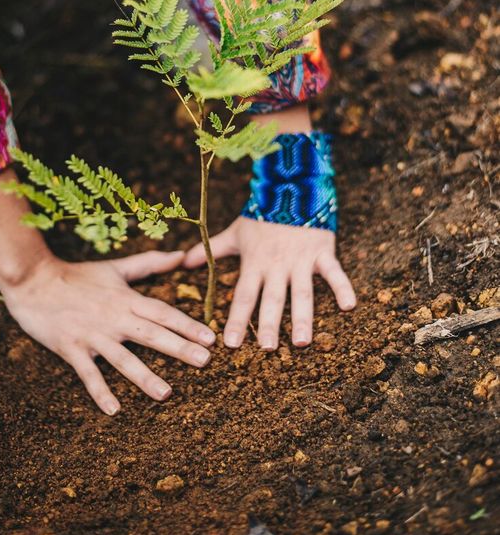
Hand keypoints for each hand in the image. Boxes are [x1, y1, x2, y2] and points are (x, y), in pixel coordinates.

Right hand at [1, 249, 215, 413]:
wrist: (34, 280)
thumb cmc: (78, 275)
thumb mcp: (116, 267)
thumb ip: (149, 263)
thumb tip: (181, 255)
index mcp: (126, 299)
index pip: (163, 312)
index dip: (188, 324)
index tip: (210, 337)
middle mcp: (114, 318)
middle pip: (152, 335)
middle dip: (179, 348)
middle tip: (204, 361)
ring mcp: (93, 335)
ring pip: (123, 359)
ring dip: (145, 377)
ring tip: (166, 394)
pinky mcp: (71, 349)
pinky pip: (88, 374)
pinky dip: (100, 391)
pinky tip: (114, 410)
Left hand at [185, 217, 355, 349]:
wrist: (289, 186)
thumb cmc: (261, 213)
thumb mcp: (235, 231)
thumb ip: (212, 249)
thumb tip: (184, 261)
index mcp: (255, 262)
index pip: (243, 296)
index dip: (237, 320)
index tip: (230, 344)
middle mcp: (277, 265)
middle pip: (272, 299)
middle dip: (270, 324)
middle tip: (267, 349)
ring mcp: (301, 260)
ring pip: (302, 292)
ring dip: (303, 317)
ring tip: (302, 342)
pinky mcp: (323, 251)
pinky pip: (334, 272)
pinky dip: (343, 288)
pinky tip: (350, 307)